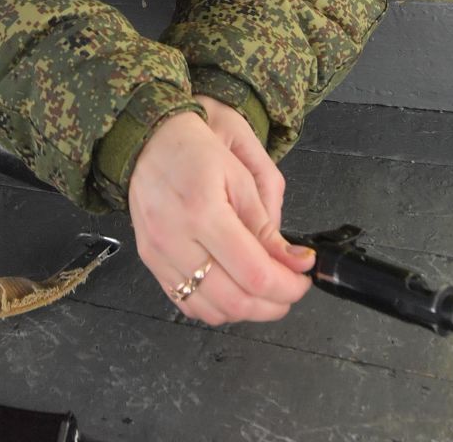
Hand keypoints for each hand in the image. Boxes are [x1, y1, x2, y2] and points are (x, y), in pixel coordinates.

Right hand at [127, 110, 314, 325]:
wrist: (149, 141)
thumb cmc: (197, 149)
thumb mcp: (241, 176)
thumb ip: (268, 226)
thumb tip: (297, 263)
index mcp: (203, 212)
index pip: (254, 273)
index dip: (287, 287)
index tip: (303, 279)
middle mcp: (175, 240)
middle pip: (234, 301)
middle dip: (273, 305)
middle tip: (290, 288)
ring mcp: (158, 255)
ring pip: (211, 311)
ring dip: (247, 310)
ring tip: (264, 288)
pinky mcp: (150, 262)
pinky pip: (187, 304)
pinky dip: (217, 307)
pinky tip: (232, 288)